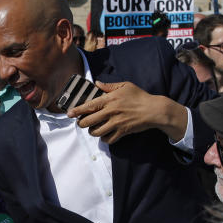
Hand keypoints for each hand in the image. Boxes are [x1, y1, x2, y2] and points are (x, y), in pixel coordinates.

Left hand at [68, 81, 183, 143]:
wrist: (153, 110)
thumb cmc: (139, 96)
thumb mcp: (125, 86)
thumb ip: (109, 86)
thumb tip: (97, 83)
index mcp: (109, 100)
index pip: (88, 106)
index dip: (77, 110)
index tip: (69, 113)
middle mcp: (110, 112)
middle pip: (88, 121)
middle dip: (81, 123)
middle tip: (81, 123)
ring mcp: (116, 123)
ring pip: (96, 132)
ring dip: (92, 131)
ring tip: (93, 128)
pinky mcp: (122, 132)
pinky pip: (108, 139)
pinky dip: (104, 138)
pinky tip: (104, 134)